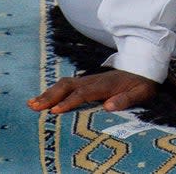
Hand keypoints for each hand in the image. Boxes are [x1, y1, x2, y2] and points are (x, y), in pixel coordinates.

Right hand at [27, 69, 157, 113]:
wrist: (143, 65)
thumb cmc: (142, 82)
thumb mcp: (141, 92)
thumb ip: (126, 99)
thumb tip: (108, 106)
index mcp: (105, 85)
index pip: (84, 93)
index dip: (69, 102)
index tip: (56, 111)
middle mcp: (93, 80)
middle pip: (68, 86)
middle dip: (50, 96)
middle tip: (35, 108)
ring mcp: (89, 79)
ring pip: (64, 83)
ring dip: (48, 93)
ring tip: (32, 104)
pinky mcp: (87, 81)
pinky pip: (67, 84)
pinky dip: (53, 90)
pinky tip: (43, 99)